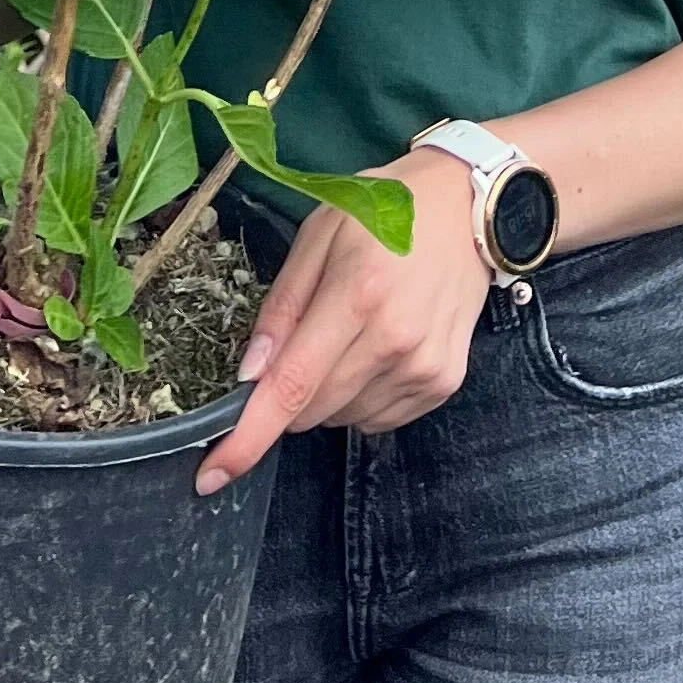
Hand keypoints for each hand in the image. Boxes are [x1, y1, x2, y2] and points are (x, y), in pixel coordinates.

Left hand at [195, 153, 486, 494]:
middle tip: (307, 336)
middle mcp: (395, 341)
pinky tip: (379, 347)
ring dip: (328, 392)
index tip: (213, 475)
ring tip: (353, 330)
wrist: (469, 207)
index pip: (292, 386)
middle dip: (290, 390)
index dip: (248, 438)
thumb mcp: (319, 233)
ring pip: (342, 419)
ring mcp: (424, 368)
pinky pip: (377, 419)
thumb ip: (282, 305)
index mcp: (357, 295)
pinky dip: (362, 395)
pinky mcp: (444, 383)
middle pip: (311, 411)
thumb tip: (249, 375)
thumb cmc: (388, 210)